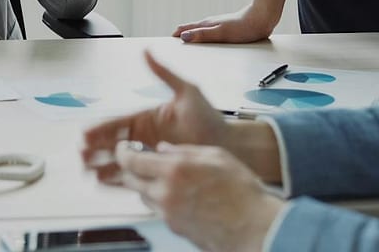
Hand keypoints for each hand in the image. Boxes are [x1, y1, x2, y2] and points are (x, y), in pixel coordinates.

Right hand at [82, 51, 230, 183]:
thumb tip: (147, 50)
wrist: (230, 145)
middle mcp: (144, 138)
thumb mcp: (187, 92)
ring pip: (119, 161)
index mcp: (146, 118)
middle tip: (82, 155)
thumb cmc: (211, 118)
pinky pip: (133, 176)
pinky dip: (118, 180)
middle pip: (113, 144)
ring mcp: (150, 156)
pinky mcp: (158, 171)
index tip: (86, 134)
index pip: (117, 123)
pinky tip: (105, 183)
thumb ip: (164, 73)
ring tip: (88, 171)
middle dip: (96, 149)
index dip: (100, 130)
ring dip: (103, 165)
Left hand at [116, 142, 282, 251]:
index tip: (123, 148)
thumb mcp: (215, 156)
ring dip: (148, 187)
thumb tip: (163, 149)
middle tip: (140, 162)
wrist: (256, 228)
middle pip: (132, 181)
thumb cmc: (243, 193)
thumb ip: (184, 150)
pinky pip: (160, 212)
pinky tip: (182, 197)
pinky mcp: (175, 230)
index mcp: (174, 170)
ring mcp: (169, 215)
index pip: (131, 160)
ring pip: (144, 197)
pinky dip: (163, 202)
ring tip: (168, 180)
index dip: (123, 152)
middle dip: (132, 169)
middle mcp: (166, 194)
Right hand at [172, 0, 289, 42]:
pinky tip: (205, 44)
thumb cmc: (243, 28)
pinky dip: (201, 39)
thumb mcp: (221, 34)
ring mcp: (217, 26)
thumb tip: (183, 36)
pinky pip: (208, 34)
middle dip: (179, 37)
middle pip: (189, 30)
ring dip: (190, 37)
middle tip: (171, 47)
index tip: (165, 44)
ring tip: (184, 46)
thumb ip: (202, 35)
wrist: (261, 19)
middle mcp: (209, 24)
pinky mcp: (225, 30)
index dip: (174, 35)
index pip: (183, 29)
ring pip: (199, 31)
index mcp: (205, 24)